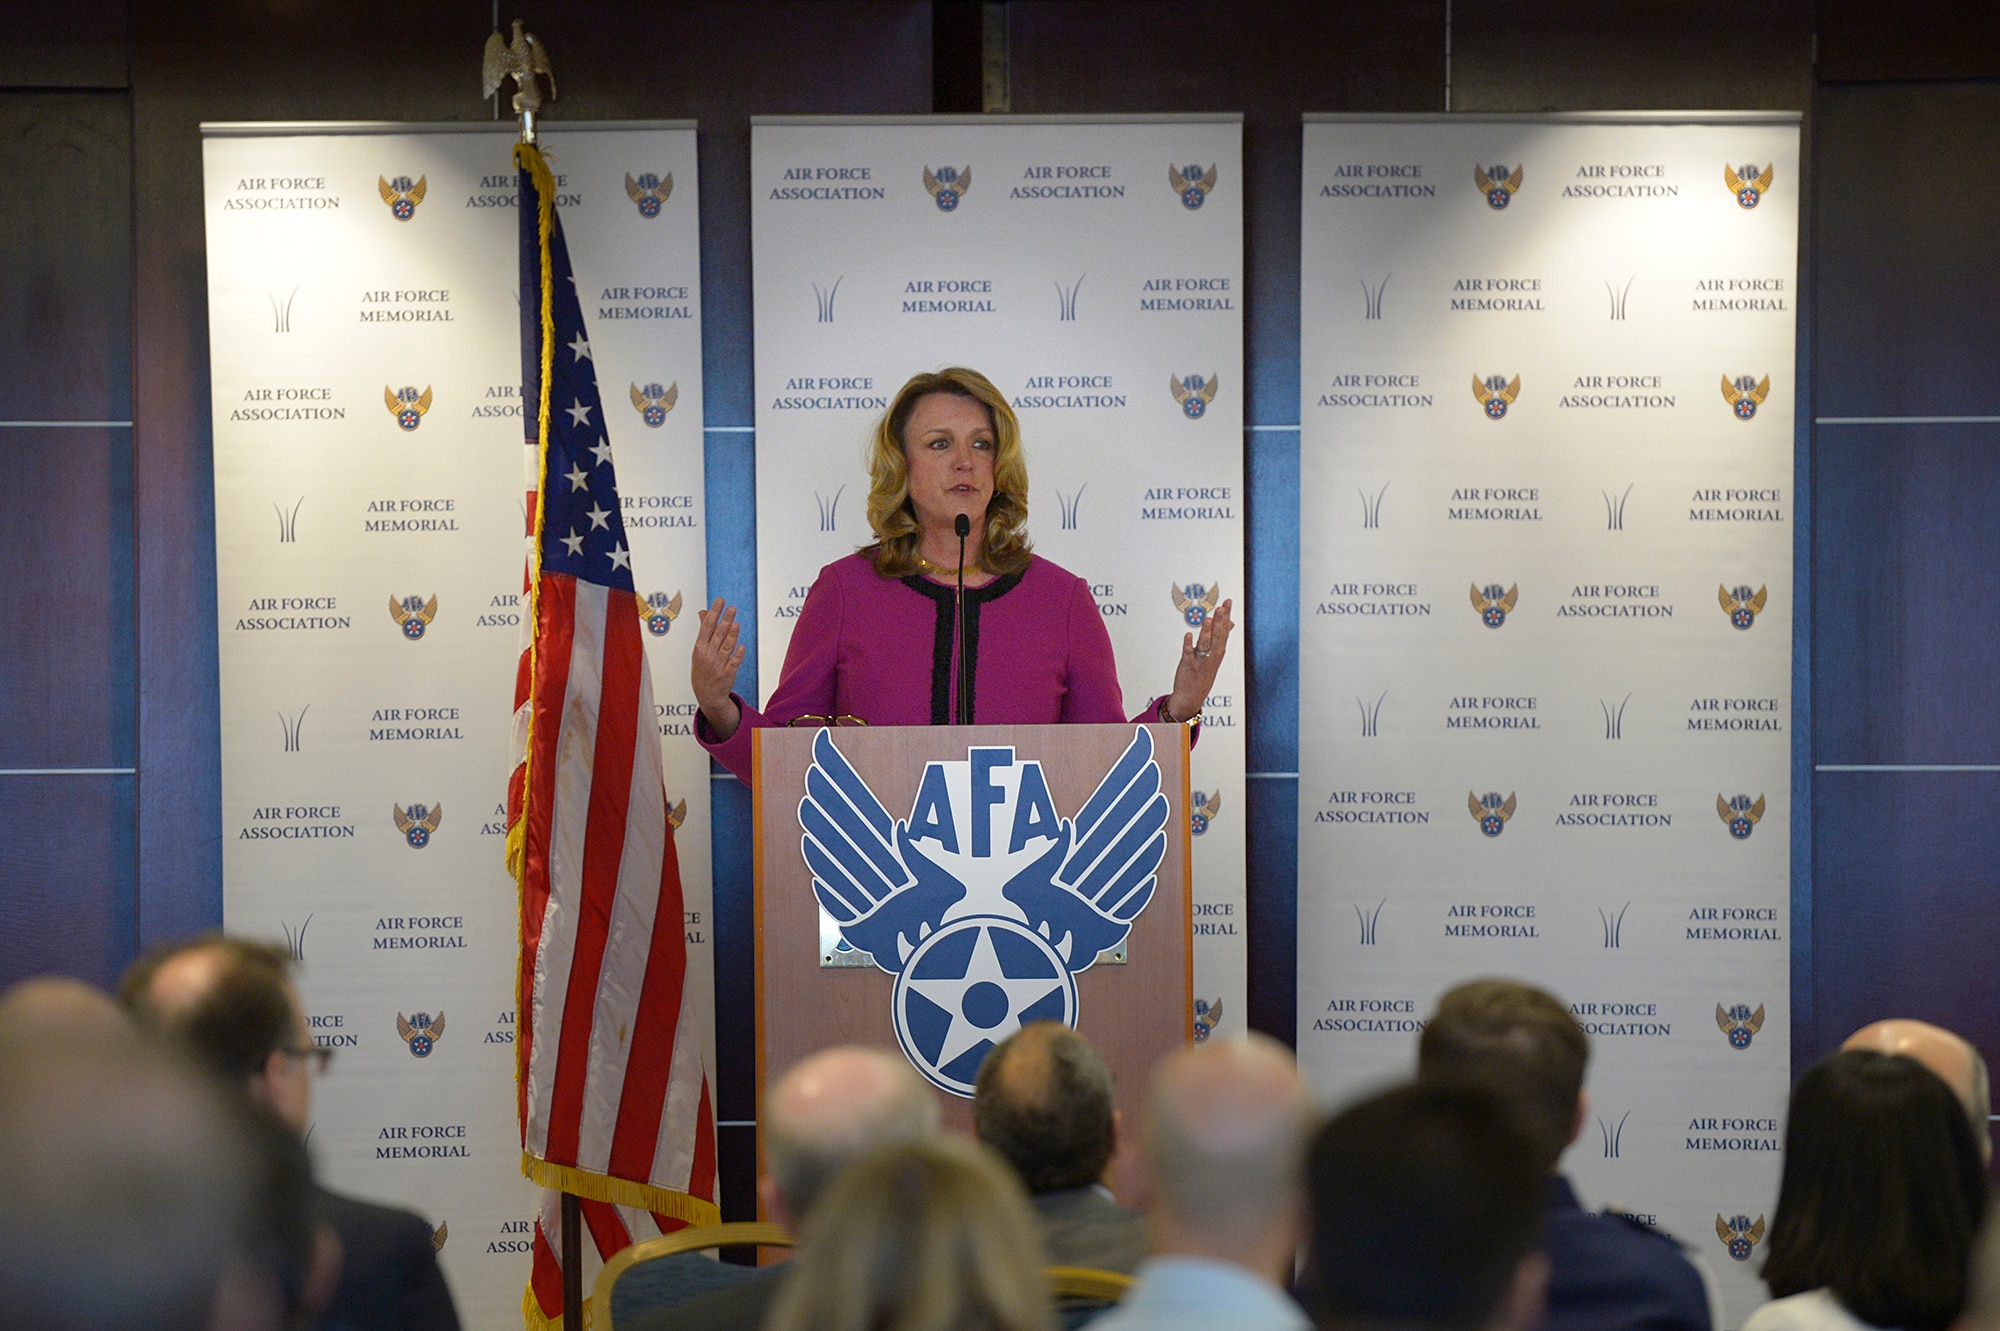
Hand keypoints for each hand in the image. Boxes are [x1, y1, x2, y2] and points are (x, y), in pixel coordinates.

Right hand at [691, 597, 744, 738]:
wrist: (707, 696)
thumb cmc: (702, 670)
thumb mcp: (698, 651)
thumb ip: (704, 631)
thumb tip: (703, 611)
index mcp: (699, 649)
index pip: (706, 627)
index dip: (714, 613)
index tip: (720, 601)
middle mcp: (708, 656)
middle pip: (717, 635)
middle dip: (724, 620)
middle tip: (732, 608)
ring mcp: (718, 666)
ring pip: (726, 647)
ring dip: (731, 635)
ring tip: (736, 623)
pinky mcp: (728, 674)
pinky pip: (733, 662)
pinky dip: (737, 654)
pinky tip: (741, 646)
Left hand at [1167, 598, 1232, 720]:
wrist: (1192, 696)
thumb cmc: (1203, 673)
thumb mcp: (1216, 655)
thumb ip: (1221, 637)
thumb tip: (1230, 622)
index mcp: (1219, 650)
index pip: (1224, 629)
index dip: (1226, 615)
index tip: (1228, 602)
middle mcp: (1212, 654)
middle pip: (1217, 635)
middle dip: (1219, 621)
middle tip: (1221, 607)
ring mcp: (1200, 660)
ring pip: (1205, 644)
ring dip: (1206, 631)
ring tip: (1207, 619)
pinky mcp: (1188, 665)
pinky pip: (1189, 653)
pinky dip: (1188, 645)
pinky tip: (1188, 635)